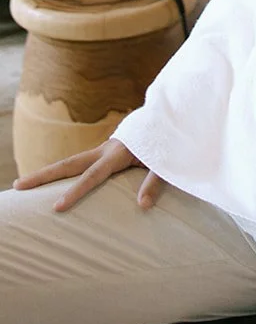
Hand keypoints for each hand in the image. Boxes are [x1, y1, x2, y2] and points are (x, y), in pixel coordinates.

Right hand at [14, 137, 163, 212]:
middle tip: (18, 186)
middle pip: (69, 163)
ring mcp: (104, 149)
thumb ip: (154, 182)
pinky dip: (64, 172)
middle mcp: (106, 149)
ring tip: (24, 184)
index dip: (75, 192)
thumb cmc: (169, 141)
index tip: (56, 207)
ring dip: (49, 173)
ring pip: (71, 162)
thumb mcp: (166, 162)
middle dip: (43, 175)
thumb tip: (142, 206)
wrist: (169, 117)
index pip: (93, 175)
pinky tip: (52, 183)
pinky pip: (81, 164)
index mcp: (119, 152)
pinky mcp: (106, 152)